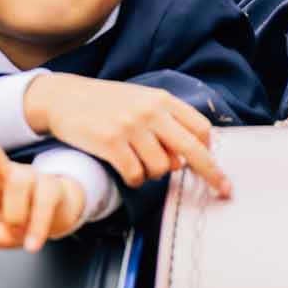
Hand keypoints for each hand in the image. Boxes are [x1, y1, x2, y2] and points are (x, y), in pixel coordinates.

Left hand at [0, 129, 90, 251]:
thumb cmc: (15, 218)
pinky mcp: (52, 188)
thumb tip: (11, 230)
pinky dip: (36, 227)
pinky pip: (43, 205)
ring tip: (16, 228)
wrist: (53, 214)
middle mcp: (4, 175)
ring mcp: (30, 178)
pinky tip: (32, 245)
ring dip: (15, 212)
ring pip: (19, 183)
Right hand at [23, 73, 229, 195]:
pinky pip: (136, 175)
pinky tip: (125, 170)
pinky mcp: (111, 142)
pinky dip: (134, 179)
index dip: (208, 150)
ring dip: (154, 174)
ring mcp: (131, 127)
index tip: (213, 166)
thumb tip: (184, 159)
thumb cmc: (106, 104)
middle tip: (223, 190)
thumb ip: (165, 122)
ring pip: (162, 168)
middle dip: (211, 173)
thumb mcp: (140, 101)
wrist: (65, 97)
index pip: (200, 128)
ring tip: (138, 163)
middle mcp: (151, 111)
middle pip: (192, 150)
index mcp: (162, 99)